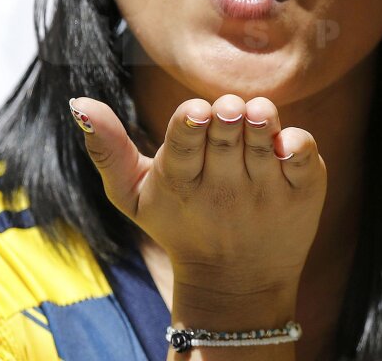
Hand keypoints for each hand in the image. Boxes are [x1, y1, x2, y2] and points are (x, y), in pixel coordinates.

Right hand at [68, 94, 325, 325]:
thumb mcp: (133, 195)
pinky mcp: (302, 190)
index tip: (195, 111)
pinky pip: (303, 155)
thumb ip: (107, 149)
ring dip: (262, 120)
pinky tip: (285, 141)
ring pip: (265, 139)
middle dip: (227, 114)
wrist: (235, 280)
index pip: (184, 145)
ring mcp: (266, 188)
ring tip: (257, 113)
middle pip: (226, 135)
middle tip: (226, 109)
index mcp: (181, 181)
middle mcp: (224, 185)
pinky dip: (297, 142)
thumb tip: (78, 100)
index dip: (190, 124)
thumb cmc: (180, 223)